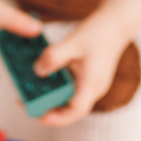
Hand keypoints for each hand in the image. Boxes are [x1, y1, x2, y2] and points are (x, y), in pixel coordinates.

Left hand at [34, 12, 130, 126]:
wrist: (116, 23)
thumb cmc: (98, 32)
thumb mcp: (72, 41)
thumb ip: (54, 57)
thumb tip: (38, 71)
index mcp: (92, 82)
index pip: (76, 110)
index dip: (57, 117)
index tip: (40, 116)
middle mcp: (93, 89)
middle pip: (70, 109)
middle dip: (48, 108)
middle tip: (25, 101)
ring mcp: (92, 85)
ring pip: (70, 99)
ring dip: (51, 98)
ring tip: (30, 91)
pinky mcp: (88, 79)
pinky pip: (71, 88)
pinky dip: (57, 87)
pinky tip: (45, 78)